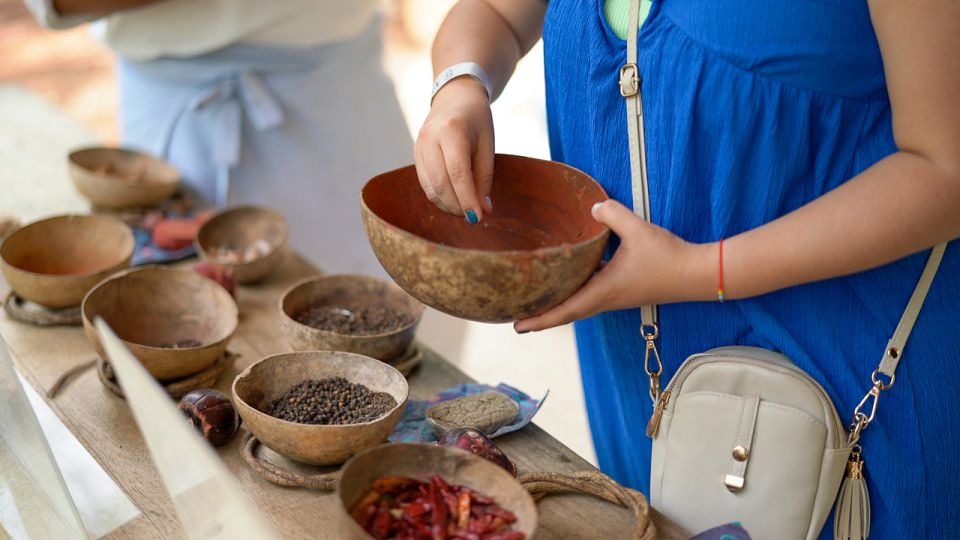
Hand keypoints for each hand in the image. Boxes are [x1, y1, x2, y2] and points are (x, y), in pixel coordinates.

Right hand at [414, 77, 494, 222]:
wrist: (455, 97)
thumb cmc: (477, 121)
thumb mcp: (487, 145)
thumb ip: (484, 179)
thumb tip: (483, 211)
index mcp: (451, 130)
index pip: (458, 173)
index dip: (467, 199)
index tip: (478, 218)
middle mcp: (430, 137)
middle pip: (440, 183)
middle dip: (457, 206)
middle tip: (474, 217)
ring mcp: (419, 146)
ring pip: (430, 188)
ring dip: (448, 205)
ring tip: (465, 211)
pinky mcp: (415, 154)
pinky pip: (425, 184)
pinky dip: (439, 197)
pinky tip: (454, 201)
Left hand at [514, 200, 714, 332]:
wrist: (697, 274)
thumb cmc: (669, 257)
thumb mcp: (638, 230)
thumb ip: (613, 214)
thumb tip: (592, 206)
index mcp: (604, 290)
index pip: (566, 310)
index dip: (540, 319)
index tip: (518, 326)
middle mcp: (606, 298)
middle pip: (567, 313)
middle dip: (541, 317)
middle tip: (516, 318)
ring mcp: (615, 296)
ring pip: (578, 306)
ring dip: (557, 307)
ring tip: (535, 301)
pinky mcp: (623, 290)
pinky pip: (591, 296)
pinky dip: (574, 294)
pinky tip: (568, 281)